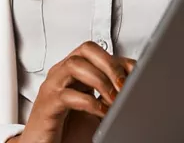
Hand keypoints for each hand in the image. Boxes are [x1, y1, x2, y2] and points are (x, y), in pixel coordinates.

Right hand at [11, 41, 135, 142]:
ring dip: (100, 80)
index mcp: (73, 73)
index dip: (119, 60)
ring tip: (113, 99)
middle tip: (124, 85)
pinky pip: (68, 95)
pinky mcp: (48, 105)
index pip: (97, 52)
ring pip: (75, 65)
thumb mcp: (96, 110)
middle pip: (86, 50)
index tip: (135, 74)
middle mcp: (61, 75)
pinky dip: (90, 103)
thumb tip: (134, 88)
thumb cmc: (66, 132)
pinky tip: (101, 112)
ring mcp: (52, 88)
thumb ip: (109, 96)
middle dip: (110, 65)